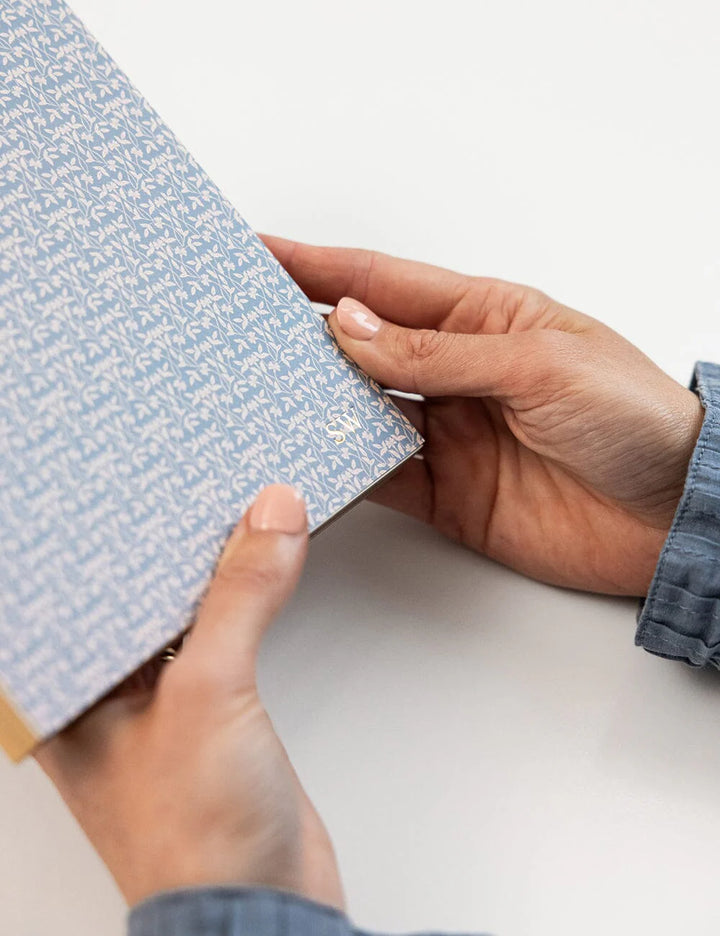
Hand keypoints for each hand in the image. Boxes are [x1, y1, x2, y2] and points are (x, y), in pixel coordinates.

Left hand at [35, 485, 342, 909]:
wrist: (265, 906)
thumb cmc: (194, 837)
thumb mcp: (208, 696)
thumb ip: (239, 599)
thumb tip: (269, 516)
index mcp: (69, 693)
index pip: (74, 588)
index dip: (98, 532)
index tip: (123, 476)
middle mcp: (105, 692)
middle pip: (132, 591)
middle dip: (162, 538)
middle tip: (183, 473)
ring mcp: (160, 701)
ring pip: (183, 609)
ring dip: (209, 564)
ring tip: (226, 501)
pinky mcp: (213, 708)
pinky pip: (224, 632)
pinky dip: (243, 597)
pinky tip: (258, 560)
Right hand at [264, 236, 703, 595]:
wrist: (670, 516)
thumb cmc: (633, 419)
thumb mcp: (538, 365)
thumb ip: (439, 354)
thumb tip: (351, 325)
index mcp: (483, 318)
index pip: (381, 284)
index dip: (316, 268)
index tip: (257, 253)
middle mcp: (455, 373)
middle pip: (360, 348)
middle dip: (298, 335)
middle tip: (235, 328)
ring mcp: (447, 433)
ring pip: (358, 413)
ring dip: (310, 405)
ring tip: (253, 395)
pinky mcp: (446, 492)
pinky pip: (378, 476)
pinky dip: (340, 472)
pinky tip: (305, 463)